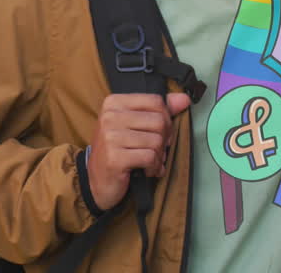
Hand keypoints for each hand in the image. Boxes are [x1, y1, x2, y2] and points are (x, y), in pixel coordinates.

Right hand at [86, 92, 191, 210]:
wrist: (97, 182)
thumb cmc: (118, 151)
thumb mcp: (135, 125)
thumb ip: (159, 110)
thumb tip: (184, 99)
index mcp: (114, 103)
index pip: (156, 101)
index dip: (166, 119)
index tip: (161, 133)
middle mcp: (110, 116)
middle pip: (159, 121)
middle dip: (164, 140)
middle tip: (157, 151)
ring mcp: (110, 137)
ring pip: (156, 141)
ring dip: (159, 156)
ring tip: (151, 162)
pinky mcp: (114, 158)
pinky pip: (150, 157)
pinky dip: (154, 167)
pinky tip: (147, 171)